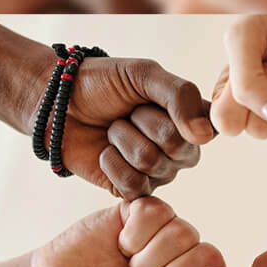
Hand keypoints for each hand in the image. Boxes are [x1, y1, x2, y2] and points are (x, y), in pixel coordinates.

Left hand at [20, 49, 215, 198]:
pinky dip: (111, 163)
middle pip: (177, 146)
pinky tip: (106, 152)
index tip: (153, 98)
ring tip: (113, 129)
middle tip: (128, 113)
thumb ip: (181, 95)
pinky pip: (133, 185)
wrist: (59, 104)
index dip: (178, 113)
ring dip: (122, 139)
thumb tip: (204, 135)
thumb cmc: (103, 84)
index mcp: (192, 119)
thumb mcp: (144, 74)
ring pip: (150, 162)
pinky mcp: (135, 192)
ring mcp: (160, 173)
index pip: (207, 127)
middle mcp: (182, 150)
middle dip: (143, 122)